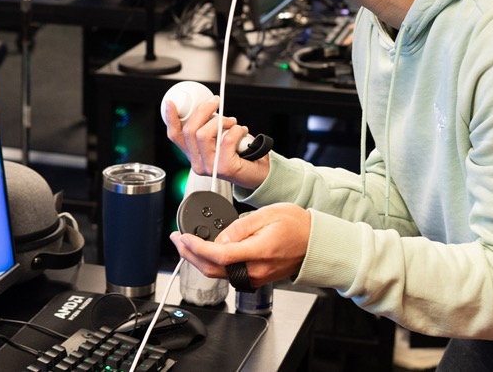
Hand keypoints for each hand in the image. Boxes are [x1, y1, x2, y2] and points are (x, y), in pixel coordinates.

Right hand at [162, 96, 268, 189]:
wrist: (257, 173)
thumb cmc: (238, 154)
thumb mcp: (218, 140)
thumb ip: (209, 129)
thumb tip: (207, 106)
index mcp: (193, 155)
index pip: (175, 136)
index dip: (170, 118)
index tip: (171, 102)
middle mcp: (197, 163)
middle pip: (189, 131)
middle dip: (202, 110)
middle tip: (215, 102)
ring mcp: (209, 167)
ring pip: (203, 134)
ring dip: (221, 121)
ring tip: (232, 121)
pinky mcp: (224, 168)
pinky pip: (226, 140)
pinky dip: (236, 130)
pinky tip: (242, 130)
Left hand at [170, 203, 310, 287]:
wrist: (315, 242)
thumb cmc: (296, 225)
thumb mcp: (267, 214)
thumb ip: (240, 227)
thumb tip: (219, 238)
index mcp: (258, 252)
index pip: (219, 255)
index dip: (196, 247)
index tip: (183, 236)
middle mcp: (255, 270)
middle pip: (212, 269)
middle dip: (189, 255)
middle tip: (177, 240)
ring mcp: (255, 277)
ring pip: (218, 274)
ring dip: (198, 260)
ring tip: (186, 244)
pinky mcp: (255, 278)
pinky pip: (228, 275)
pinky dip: (212, 264)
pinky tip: (205, 252)